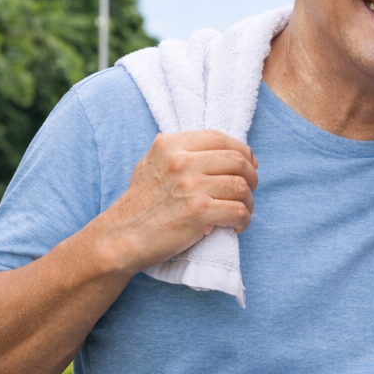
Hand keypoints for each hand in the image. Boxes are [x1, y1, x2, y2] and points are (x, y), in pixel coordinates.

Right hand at [92, 130, 257, 274]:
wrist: (122, 236)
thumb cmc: (139, 203)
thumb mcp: (149, 164)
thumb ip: (176, 151)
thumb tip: (213, 145)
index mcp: (171, 145)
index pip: (220, 138)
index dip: (242, 151)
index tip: (248, 163)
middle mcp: (182, 163)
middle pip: (237, 161)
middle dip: (251, 176)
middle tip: (249, 189)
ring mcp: (191, 187)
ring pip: (241, 187)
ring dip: (249, 201)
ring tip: (242, 210)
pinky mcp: (199, 213)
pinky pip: (238, 211)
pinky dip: (243, 219)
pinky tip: (235, 225)